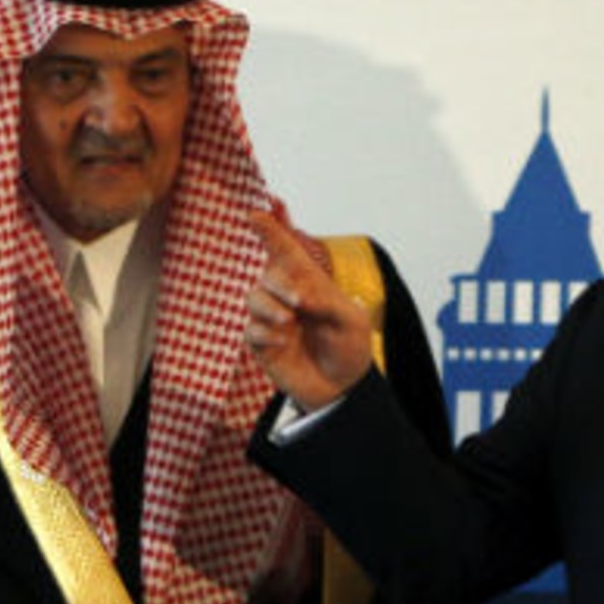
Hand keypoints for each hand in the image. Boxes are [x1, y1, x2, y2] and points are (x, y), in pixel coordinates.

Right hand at [245, 208, 374, 411]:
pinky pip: (250, 330)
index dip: (272, 232)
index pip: (288, 253)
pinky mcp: (263, 345)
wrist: (341, 389)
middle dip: (279, 283)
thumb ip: (330, 303)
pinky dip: (264, 332)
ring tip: (288, 322)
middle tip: (299, 302)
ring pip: (253, 298)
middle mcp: (288, 299)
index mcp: (311, 285)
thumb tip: (301, 296)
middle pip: (268, 274)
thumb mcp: (352, 322)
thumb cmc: (350, 349)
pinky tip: (282, 342)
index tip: (256, 214)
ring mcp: (273, 321)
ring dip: (269, 307)